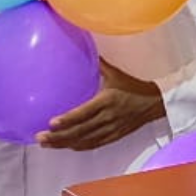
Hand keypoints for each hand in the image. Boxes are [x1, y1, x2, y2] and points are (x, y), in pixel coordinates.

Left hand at [38, 61, 164, 149]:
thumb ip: (99, 64)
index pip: (83, 113)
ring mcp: (111, 129)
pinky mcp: (114, 136)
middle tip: (40, 138)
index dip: (67, 120)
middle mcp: (107, 118)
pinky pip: (94, 144)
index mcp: (106, 101)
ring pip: (84, 141)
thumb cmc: (135, 87)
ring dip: (64, 144)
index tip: (51, 123)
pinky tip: (67, 146)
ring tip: (47, 144)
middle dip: (58, 137)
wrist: (155, 102)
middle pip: (79, 132)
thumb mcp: (116, 74)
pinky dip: (79, 147)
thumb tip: (84, 49)